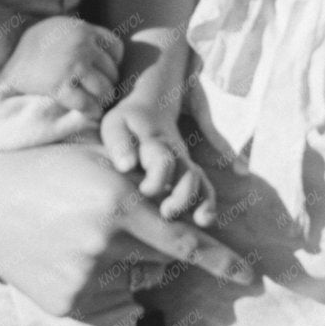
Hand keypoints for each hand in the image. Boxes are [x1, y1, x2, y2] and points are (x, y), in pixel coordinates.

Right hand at [0, 16, 123, 120]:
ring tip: (96, 104)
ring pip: (104, 90)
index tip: (104, 71)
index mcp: (84, 30)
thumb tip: (102, 51)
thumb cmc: (33, 40)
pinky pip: (87, 104)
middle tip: (99, 93)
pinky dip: (91, 112)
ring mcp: (72, 66)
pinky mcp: (60, 86)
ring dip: (102, 100)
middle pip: (112, 72)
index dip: (113, 62)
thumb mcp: (62, 26)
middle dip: (107, 84)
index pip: (116, 49)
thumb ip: (83, 35)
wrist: (6, 49)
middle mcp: (83, 46)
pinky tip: (89, 113)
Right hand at [0, 143, 254, 321]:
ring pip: (134, 280)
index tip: (253, 279)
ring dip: (126, 264)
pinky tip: (70, 257)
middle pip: (160, 259)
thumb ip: (146, 192)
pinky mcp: (67, 303)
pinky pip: (107, 300)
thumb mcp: (101, 165)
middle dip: (152, 245)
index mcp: (119, 205)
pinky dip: (101, 282)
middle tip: (116, 223)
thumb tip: (186, 226)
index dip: (224, 262)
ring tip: (83, 237)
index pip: (185, 242)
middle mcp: (105, 245)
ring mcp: (84, 279)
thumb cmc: (48, 172)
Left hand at [99, 102, 218, 226]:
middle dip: (182, 197)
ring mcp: (183, 162)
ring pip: (199, 182)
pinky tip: (204, 219)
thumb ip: (120, 144)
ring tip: (199, 221)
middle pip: (188, 174)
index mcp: (154, 141)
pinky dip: (207, 203)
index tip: (145, 191)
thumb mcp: (117, 126)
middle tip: (167, 212)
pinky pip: (204, 186)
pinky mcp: (188, 171)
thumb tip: (126, 166)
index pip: (163, 160)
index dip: (158, 179)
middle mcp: (174, 153)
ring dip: (200, 202)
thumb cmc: (128, 122)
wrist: (154, 104)